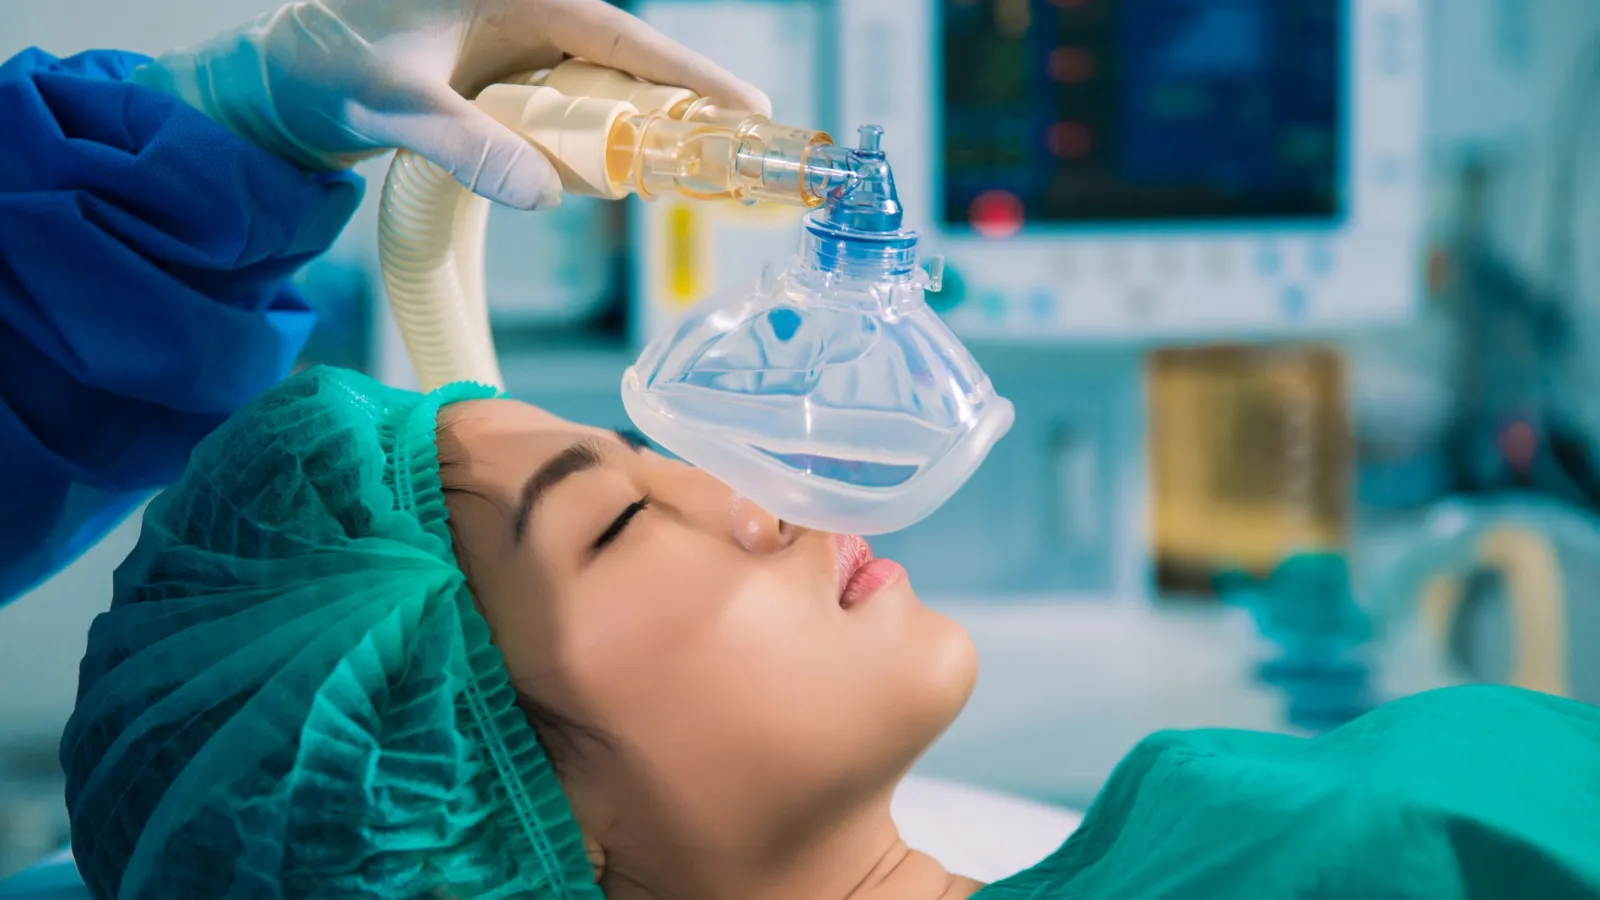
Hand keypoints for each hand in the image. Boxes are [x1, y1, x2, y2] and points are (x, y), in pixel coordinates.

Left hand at [131, 0, 771, 208]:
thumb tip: (544, 194)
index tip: (750, 108)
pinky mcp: (507, 82)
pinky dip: (592, 146)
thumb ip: (466, 144)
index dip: (692, 75)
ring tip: (677, 176)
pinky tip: (603, 177)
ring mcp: (520, 49)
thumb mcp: (397, 101)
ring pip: (603, 93)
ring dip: (636, 136)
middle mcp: (529, 14)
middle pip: (628, 66)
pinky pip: (569, 114)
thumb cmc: (328, 64)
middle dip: (678, 113)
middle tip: (726, 162)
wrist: (284, 81)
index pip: (626, 37)